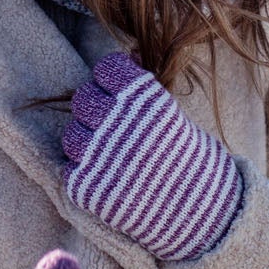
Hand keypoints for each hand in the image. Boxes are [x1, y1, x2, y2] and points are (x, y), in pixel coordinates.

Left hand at [61, 53, 244, 262]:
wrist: (198, 212)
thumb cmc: (182, 158)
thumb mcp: (171, 114)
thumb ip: (141, 89)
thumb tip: (126, 56)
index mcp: (146, 100)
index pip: (105, 68)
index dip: (109, 81)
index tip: (119, 95)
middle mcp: (123, 123)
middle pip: (82, 98)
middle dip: (94, 109)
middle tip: (112, 128)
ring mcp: (103, 157)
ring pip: (70, 136)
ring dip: (85, 143)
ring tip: (109, 156)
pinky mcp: (89, 189)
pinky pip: (70, 170)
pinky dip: (85, 174)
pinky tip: (108, 179)